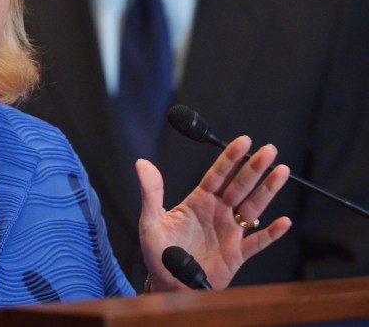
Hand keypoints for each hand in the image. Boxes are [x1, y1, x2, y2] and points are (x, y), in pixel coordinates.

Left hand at [137, 135, 292, 291]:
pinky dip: (271, 233)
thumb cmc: (158, 253)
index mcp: (198, 201)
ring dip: (267, 191)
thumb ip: (150, 193)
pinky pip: (257, 242)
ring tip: (282, 171)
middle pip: (239, 186)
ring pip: (253, 207)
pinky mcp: (237, 254)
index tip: (243, 141)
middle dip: (254, 168)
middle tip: (269, 150)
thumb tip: (142, 163)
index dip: (230, 158)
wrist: (169, 285)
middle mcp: (217, 212)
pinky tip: (283, 221)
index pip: (217, 175)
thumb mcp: (150, 222)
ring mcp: (230, 232)